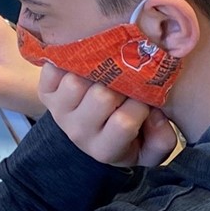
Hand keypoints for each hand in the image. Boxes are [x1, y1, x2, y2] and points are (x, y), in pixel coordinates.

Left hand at [39, 64, 179, 166]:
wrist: (92, 132)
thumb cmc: (128, 136)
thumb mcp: (151, 147)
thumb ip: (163, 139)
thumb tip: (156, 115)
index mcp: (105, 149)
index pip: (125, 121)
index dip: (141, 103)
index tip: (146, 97)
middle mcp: (78, 133)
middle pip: (101, 97)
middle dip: (120, 82)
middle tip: (127, 79)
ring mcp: (59, 112)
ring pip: (76, 82)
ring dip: (94, 70)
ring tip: (106, 71)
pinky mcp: (46, 93)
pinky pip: (53, 69)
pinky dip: (67, 61)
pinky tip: (84, 65)